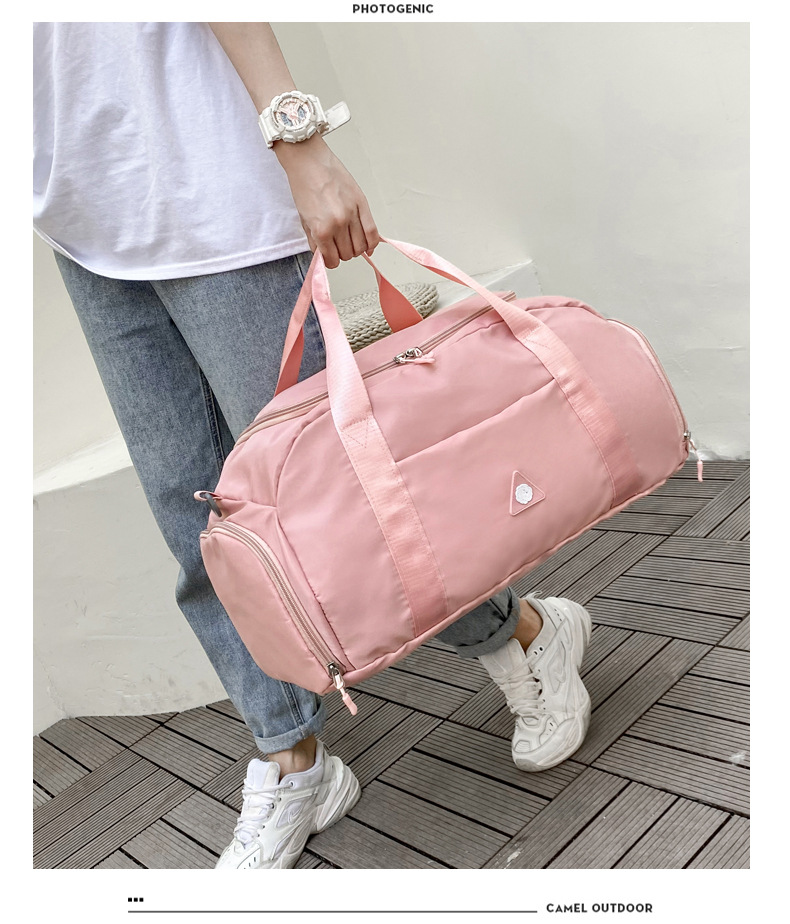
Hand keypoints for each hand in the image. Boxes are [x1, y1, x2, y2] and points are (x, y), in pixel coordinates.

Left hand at [275, 135, 379, 268]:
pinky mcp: (362, 203)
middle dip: (342, 253)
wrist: (308, 160)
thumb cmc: (303, 185)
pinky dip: (372, 244)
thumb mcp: (303, 219)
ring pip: (361, 246)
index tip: (330, 257)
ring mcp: (352, 213)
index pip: (332, 260)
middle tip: (337, 245)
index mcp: (322, 229)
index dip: (330, 261)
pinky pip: (373, 232)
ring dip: (355, 248)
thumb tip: (324, 254)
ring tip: (349, 242)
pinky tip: (369, 247)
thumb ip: (315, 240)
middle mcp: (339, 224)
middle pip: (347, 254)